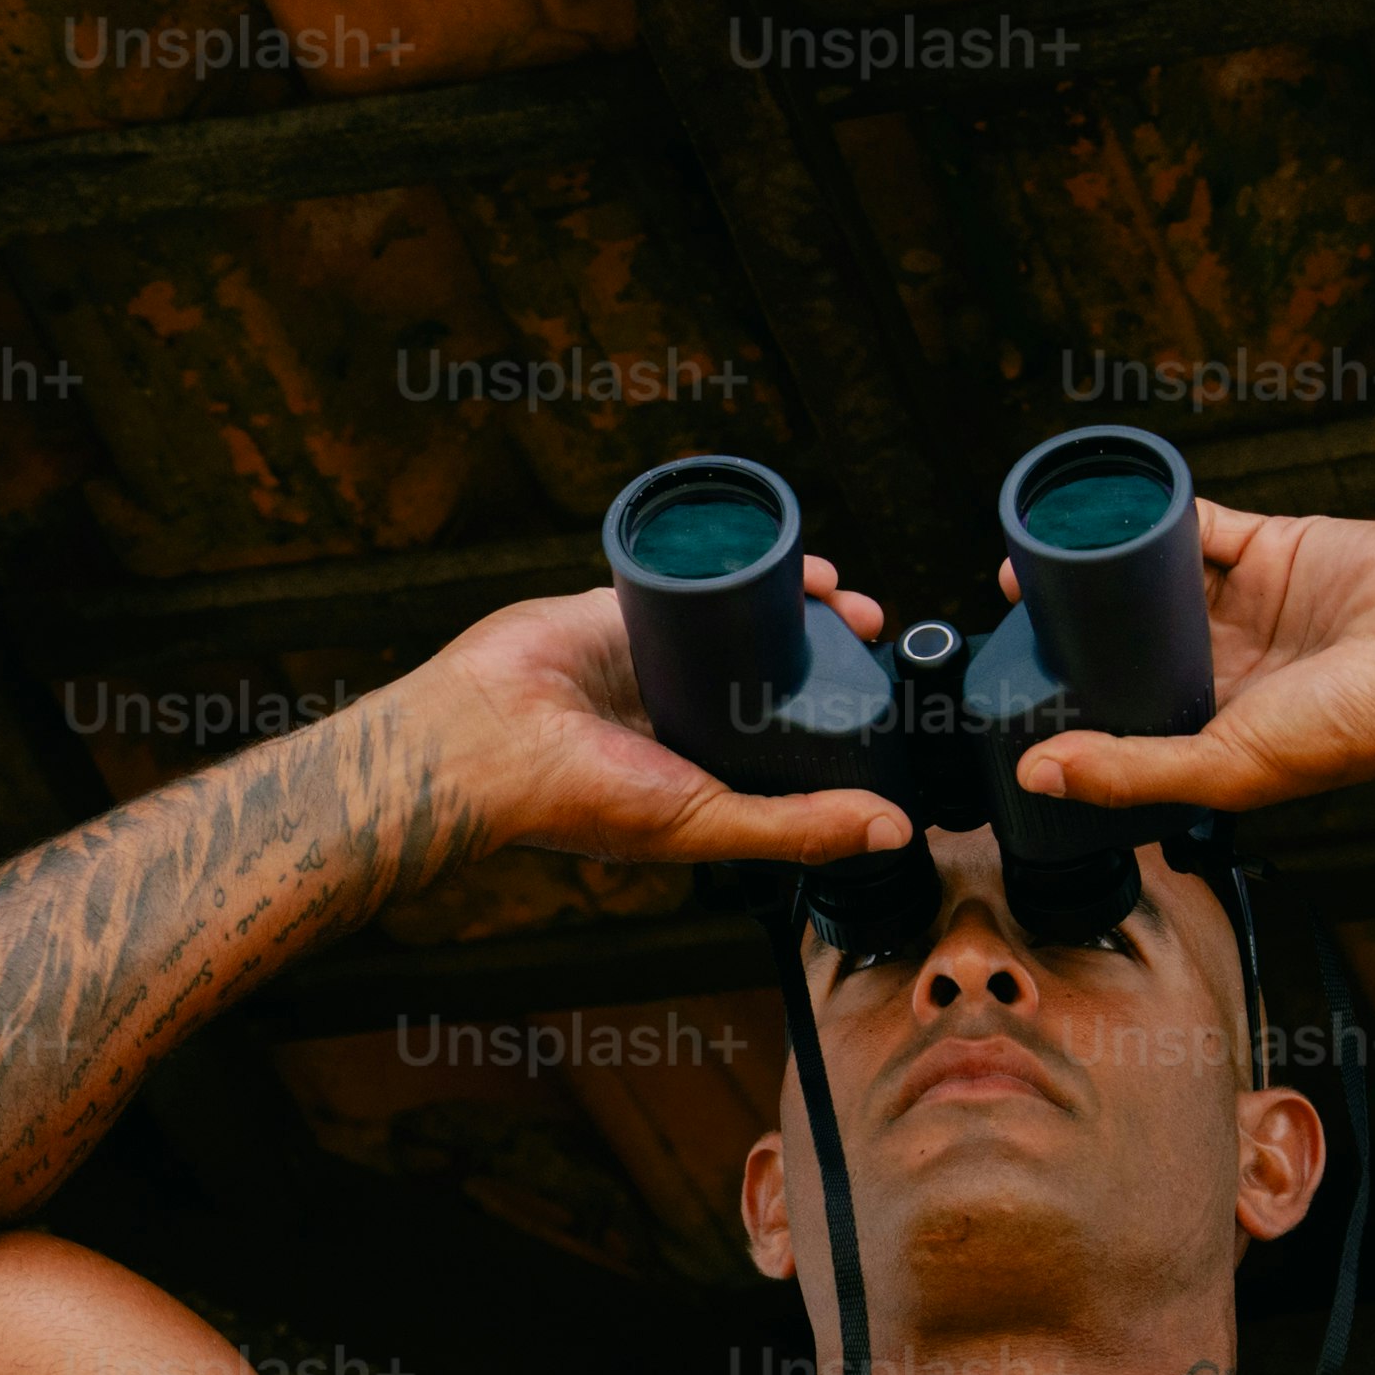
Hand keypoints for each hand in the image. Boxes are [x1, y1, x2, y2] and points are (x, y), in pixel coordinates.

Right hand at [412, 574, 918, 871]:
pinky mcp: (621, 603)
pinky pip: (684, 571)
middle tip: (868, 623)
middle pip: (771, 661)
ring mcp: (653, 652)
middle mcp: (681, 707)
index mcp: (702, 764)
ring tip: (835, 585)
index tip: (882, 682)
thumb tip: (891, 829)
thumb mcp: (705, 822)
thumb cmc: (576, 798)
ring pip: (737, 613)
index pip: (786, 729)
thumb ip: (797, 827)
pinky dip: (727, 556)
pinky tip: (771, 545)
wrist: (483, 737)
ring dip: (789, 593)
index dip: (839, 704)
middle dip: (825, 640)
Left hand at [1008, 508, 1374, 814]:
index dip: (1074, 681)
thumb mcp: (1223, 767)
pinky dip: (1157, 510)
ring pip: (1159, 570)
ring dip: (1107, 557)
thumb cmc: (1348, 732)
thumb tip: (1035, 775)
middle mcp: (1228, 659)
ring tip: (1046, 547)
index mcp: (1214, 719)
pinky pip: (1201, 520)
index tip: (1018, 663)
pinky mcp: (1274, 542)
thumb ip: (1130, 770)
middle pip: (1134, 629)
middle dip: (1079, 614)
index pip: (1126, 698)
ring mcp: (1250, 599)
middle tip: (1019, 597)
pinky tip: (1110, 506)